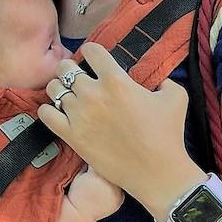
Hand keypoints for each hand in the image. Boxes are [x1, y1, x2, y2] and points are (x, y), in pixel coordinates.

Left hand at [38, 45, 202, 216]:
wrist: (156, 170)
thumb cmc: (168, 134)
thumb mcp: (176, 96)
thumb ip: (165, 81)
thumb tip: (159, 81)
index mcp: (116, 79)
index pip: (92, 51)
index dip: (92, 53)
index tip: (94, 60)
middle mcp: (93, 93)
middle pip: (65, 68)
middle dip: (70, 69)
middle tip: (77, 78)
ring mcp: (79, 114)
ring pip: (53, 89)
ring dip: (59, 89)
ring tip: (67, 96)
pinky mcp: (71, 135)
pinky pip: (45, 114)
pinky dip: (48, 111)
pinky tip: (57, 113)